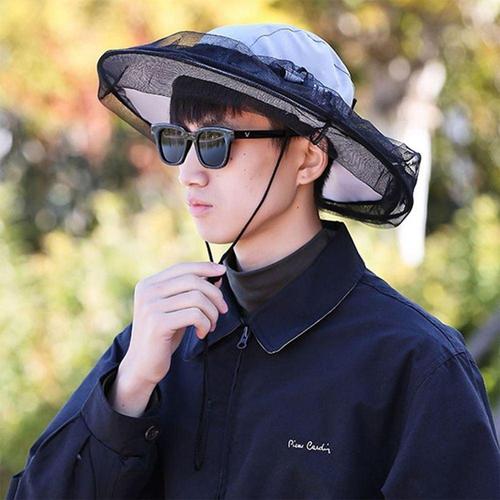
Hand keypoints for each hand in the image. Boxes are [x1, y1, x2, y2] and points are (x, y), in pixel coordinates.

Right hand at [121, 261, 227, 387]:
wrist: (142, 365)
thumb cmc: (163, 336)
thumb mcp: (177, 309)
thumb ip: (191, 292)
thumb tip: (216, 275)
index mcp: (149, 284)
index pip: (182, 267)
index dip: (205, 267)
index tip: (222, 271)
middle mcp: (148, 291)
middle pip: (193, 280)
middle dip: (215, 295)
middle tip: (222, 310)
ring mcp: (151, 306)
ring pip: (197, 298)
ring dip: (211, 313)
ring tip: (210, 325)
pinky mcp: (158, 323)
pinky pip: (195, 315)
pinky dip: (205, 324)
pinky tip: (201, 333)